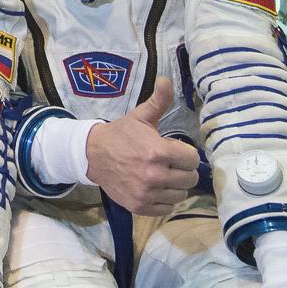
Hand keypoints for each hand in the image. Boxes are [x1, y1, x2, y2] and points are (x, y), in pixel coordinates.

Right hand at [86, 77, 198, 214]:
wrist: (93, 155)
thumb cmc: (121, 135)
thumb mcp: (140, 116)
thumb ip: (159, 101)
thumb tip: (166, 79)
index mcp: (158, 151)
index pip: (193, 159)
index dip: (186, 153)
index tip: (174, 150)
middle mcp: (154, 175)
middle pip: (190, 179)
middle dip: (183, 170)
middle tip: (170, 163)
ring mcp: (146, 193)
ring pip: (180, 194)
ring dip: (175, 186)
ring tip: (162, 175)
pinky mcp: (139, 205)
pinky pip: (167, 208)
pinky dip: (164, 199)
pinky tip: (155, 188)